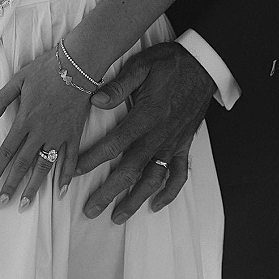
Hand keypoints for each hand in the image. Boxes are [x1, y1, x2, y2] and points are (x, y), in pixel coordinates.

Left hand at [0, 47, 92, 208]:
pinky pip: (70, 160)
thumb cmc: (46, 69)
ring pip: (44, 167)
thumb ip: (0, 101)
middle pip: (22, 164)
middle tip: (3, 203)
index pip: (6, 150)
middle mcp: (40, 132)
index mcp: (24, 120)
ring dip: (34, 187)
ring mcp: (58, 135)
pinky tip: (62, 191)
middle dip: (12, 185)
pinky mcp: (74, 134)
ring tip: (26, 204)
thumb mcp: (17, 80)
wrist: (77, 65)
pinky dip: (66, 176)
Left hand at [76, 41, 214, 222]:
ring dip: (135, 199)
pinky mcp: (184, 144)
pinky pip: (179, 175)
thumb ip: (119, 85)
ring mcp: (173, 143)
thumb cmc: (170, 63)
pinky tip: (156, 205)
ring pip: (153, 179)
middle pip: (131, 170)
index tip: (75, 172)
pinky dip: (169, 193)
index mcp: (146, 115)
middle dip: (109, 192)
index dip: (93, 159)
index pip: (114, 143)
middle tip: (91, 210)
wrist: (204, 65)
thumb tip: (95, 100)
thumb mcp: (142, 65)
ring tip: (118, 216)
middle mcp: (159, 135)